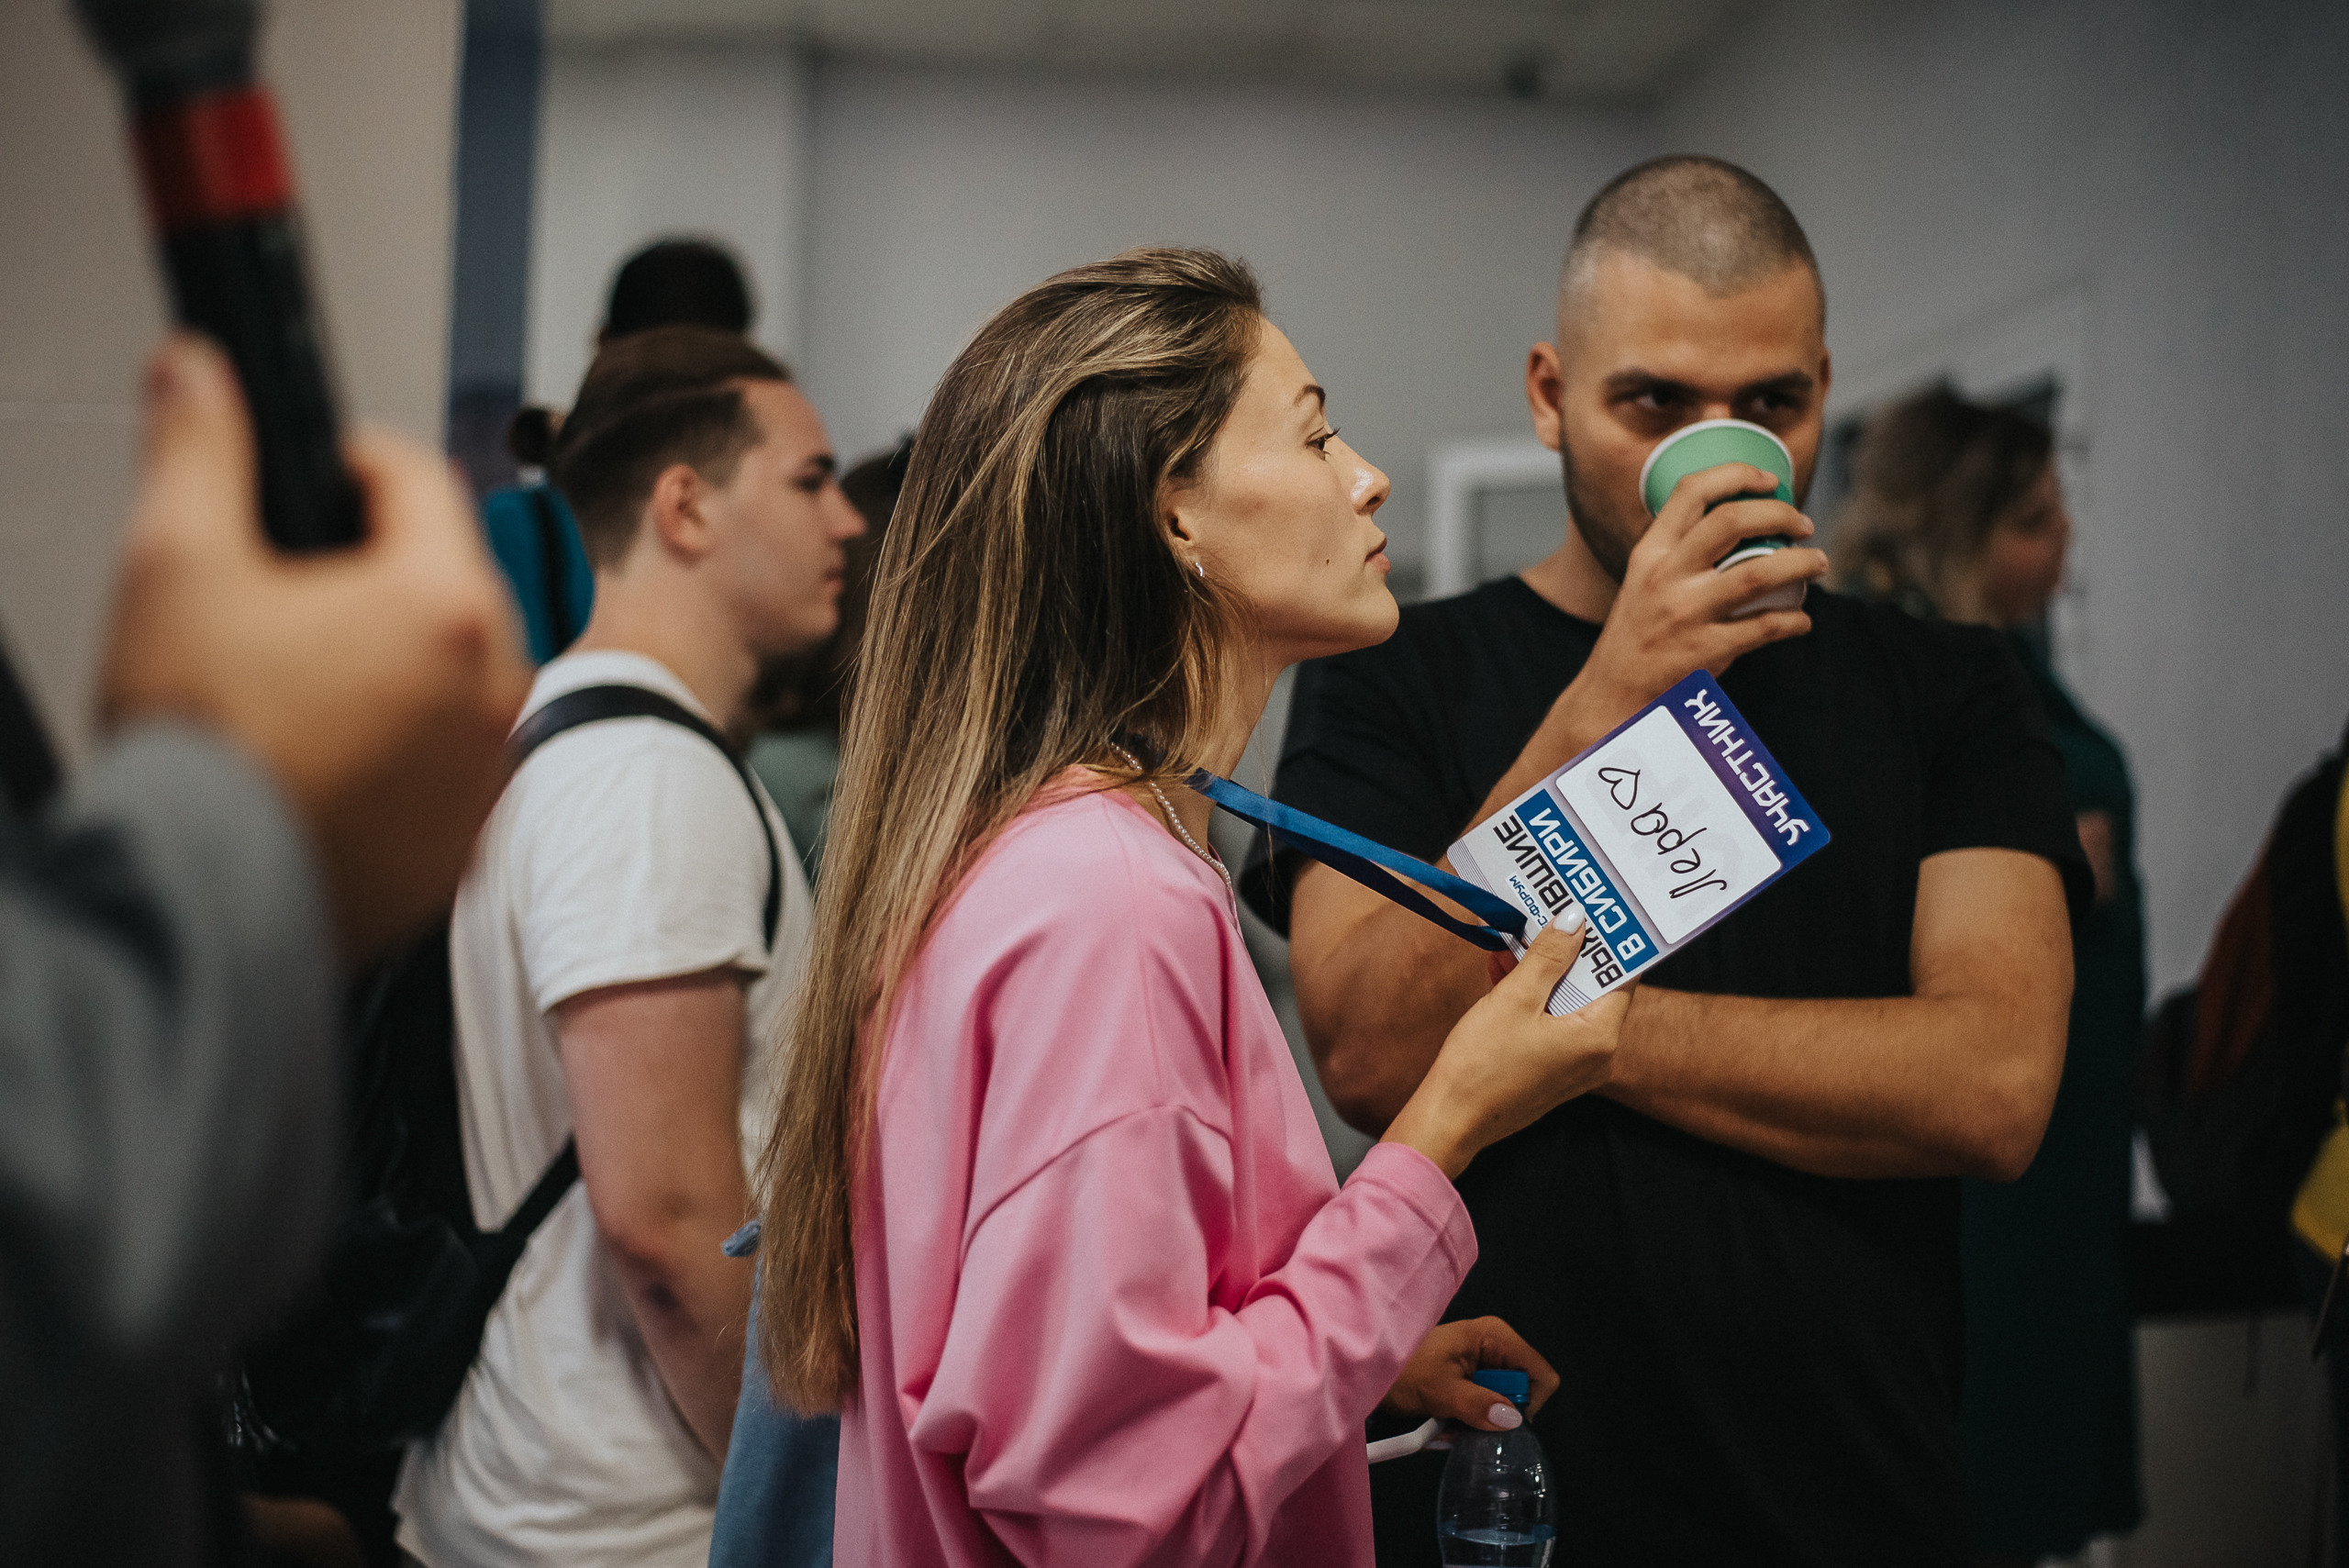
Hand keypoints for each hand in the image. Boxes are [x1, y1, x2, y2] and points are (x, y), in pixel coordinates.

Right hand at [100, 335, 531, 960]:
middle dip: (375, 564)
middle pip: (447, 574)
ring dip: (394, 650)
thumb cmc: (204, 749)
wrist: (207, 898)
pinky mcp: (474, 830)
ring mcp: (494, 762)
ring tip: (300, 674)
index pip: (419, 479)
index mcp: (448, 602)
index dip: (352, 458)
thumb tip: (201, 373)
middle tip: (289, 588)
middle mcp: (498, 680)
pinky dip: (405, 733)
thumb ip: (199, 449)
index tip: (313, 469)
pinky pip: (452, 749)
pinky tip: (328, 744)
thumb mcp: (176, 564)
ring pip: (455, 663)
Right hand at [1381, 916, 1628, 1178]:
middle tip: (1552, 915)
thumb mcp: (1515, 998)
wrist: (1450, 1119)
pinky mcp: (1551, 1070)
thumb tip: (1574, 920)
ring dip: (1546, 973)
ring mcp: (1574, 1066)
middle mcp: (1597, 1055)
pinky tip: (1506, 972)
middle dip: (1569, 952)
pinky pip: (1552, 1023)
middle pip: (1594, 989)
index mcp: (1598, 1037)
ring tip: (1520, 940)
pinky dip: (1534, 999)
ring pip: (1569, 1004)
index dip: (1608, 941)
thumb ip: (1549, 957)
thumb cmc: (1481, 1065)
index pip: (1621, 977)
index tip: (1595, 909)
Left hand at [1383, 1316, 1558, 1431]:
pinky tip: (1445, 1422)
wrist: (1367, 1370)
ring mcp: (1484, 1364)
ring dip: (1479, 1422)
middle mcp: (1495, 1347)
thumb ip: (1476, 1404)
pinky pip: (1485, 1408)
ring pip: (1502, 1406)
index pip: (1541, 1376)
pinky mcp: (1472, 1380)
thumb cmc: (1401, 1370)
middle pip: (1522, 1394)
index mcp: (1495, 1337)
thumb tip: (1513, 1419)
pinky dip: (1468, 1420)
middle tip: (1465, 1424)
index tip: (1499, 1420)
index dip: (1527, 1404)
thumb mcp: (1438, 1389)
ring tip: (1448, 1423)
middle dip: (1496, 1416)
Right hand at [1572, 462, 1826, 726]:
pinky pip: (1765, 626)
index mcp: (1649, 553)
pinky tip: (1801, 620)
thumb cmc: (1638, 633)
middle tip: (1804, 525)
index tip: (1770, 479)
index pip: (1691, 492)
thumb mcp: (1643, 580)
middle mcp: (1665, 576)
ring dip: (1801, 563)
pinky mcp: (1706, 650)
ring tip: (1819, 562)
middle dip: (1780, 514)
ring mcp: (1686, 613)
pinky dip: (1794, 620)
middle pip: (1731, 521)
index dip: (1736, 474)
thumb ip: (1680, 552)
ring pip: (1759, 573)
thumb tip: (1740, 524)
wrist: (1613, 693)